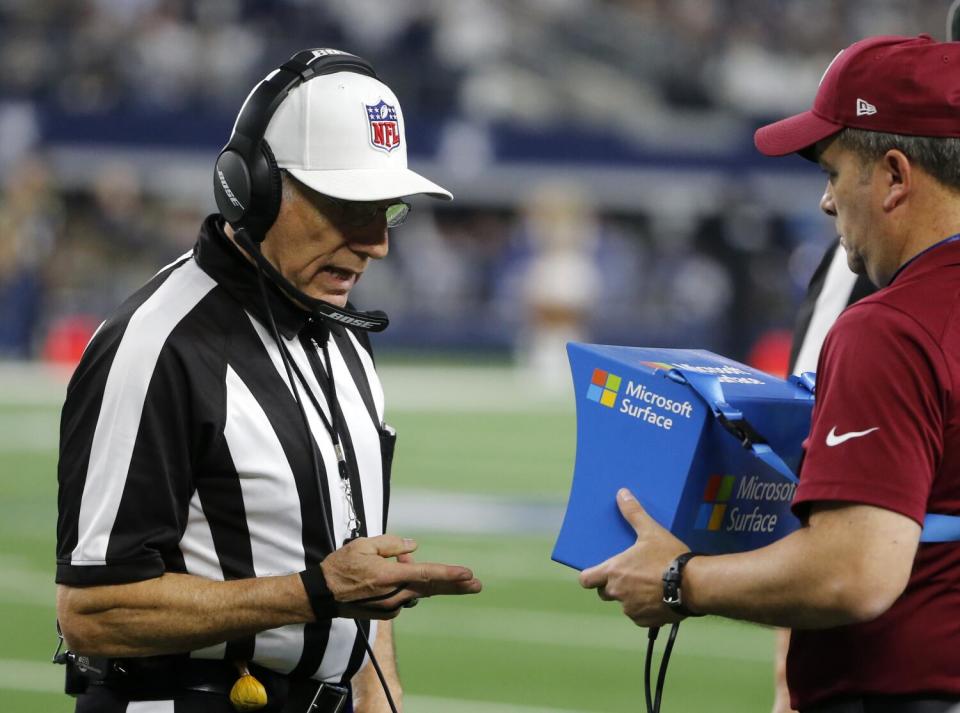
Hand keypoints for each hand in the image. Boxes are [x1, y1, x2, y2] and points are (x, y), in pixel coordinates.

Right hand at [321, 535, 481, 618]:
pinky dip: (405, 585)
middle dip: (456, 586)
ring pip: (416, 590)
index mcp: (389, 576)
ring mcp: (391, 606)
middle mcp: (394, 594)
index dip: (449, 574)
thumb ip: (391, 545)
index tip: (468, 575)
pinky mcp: (386, 612)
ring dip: (419, 577)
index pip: (426, 574)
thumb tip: (413, 546)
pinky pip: (404, 596)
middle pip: (431, 588)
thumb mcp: (363, 546)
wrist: (320, 596)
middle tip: (478, 585)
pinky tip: (391, 573)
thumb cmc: (340, 568)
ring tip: (401, 559)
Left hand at [579, 489, 688, 626]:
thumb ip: (634, 513)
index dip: (589, 576)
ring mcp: (631, 609)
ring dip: (631, 598)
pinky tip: (659, 597)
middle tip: (630, 575)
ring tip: (649, 585)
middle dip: (613, 585)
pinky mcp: (645, 621)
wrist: (694, 585)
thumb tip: (621, 493)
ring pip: (624, 604)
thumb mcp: (651, 531)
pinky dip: (645, 609)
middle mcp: (618, 593)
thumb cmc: (669, 557)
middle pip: (604, 593)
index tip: (596, 573)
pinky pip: (639, 616)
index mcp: (613, 572)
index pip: (586, 579)